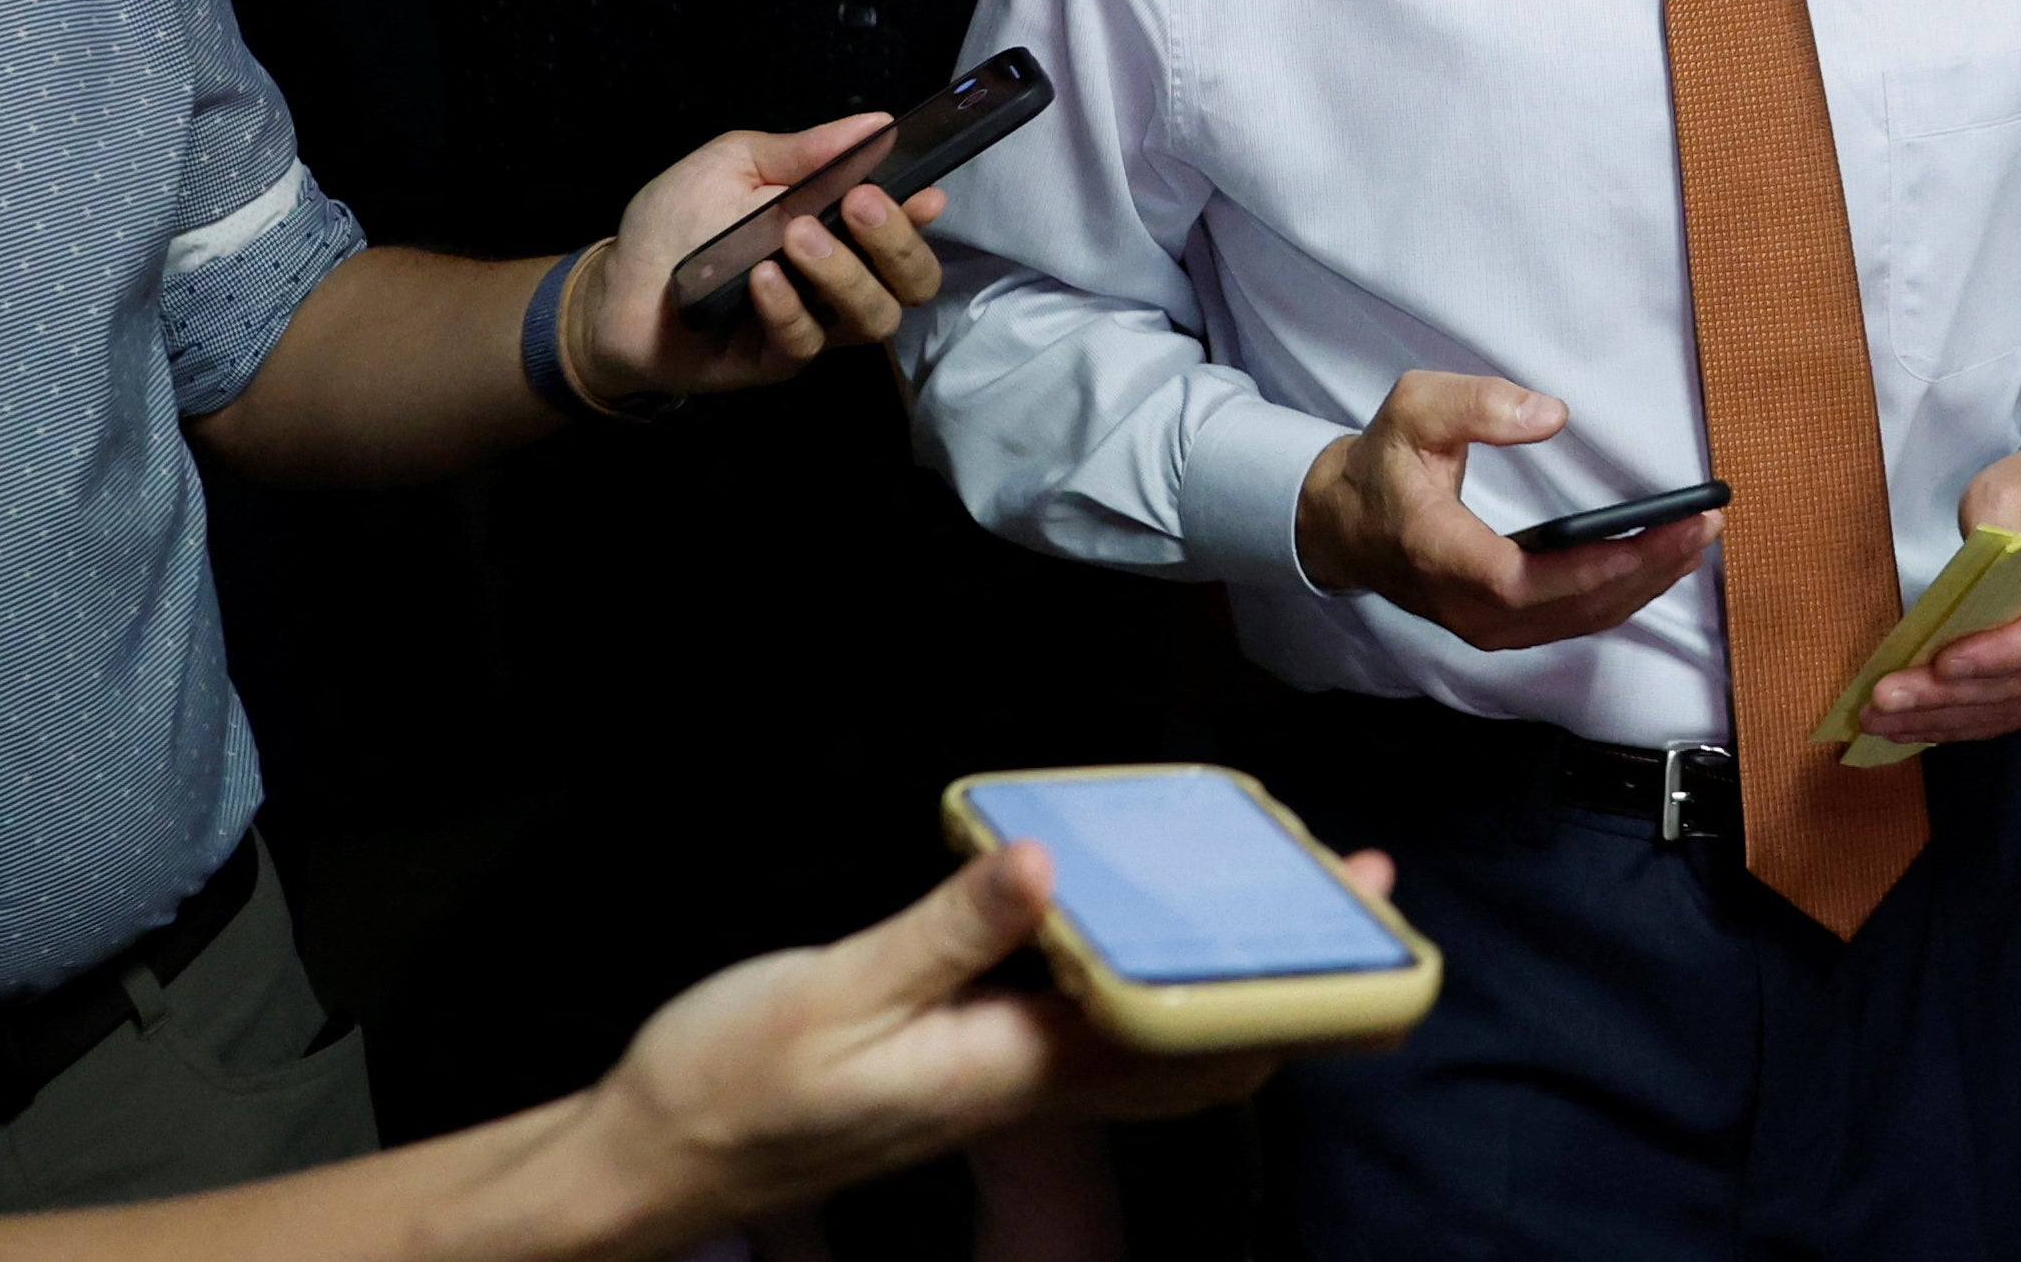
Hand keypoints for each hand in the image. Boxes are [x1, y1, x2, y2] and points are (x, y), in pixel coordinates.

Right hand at [572, 836, 1402, 1236]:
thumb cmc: (734, 1079)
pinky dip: (1143, 970)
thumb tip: (1050, 865)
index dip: (1288, 988)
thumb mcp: (837, 988)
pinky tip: (1141, 915)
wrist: (659, 1155)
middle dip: (1291, 975)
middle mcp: (1028, 1080)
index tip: (1361, 921)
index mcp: (1014, 1067)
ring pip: (1153, 1034)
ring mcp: (1002, 1075)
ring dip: (1228, 971)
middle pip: (1196, 1042)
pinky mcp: (970, 1061)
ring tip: (1283, 892)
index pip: (1187, 1035)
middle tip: (1359, 889)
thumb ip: (948, 930)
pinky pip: (1090, 1020)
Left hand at [587, 112, 948, 393]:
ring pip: (873, 318)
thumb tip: (877, 124)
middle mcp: (840, 282)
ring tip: (797, 238)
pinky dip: (788, 307)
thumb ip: (804, 151)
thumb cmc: (679, 220)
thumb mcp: (735, 163)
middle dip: (897, 243)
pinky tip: (762, 279)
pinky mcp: (776, 360)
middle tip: (860, 204)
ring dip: (846, 274)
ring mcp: (814, 324)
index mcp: (841, 231)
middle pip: (912, 282)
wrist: (615, 286)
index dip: (923, 217)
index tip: (923, 193)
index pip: (908, 232)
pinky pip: (806, 342)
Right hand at [1293, 372, 1723, 650]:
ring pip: (1581, 618)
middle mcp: (1468, 607)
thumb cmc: (1383, 464)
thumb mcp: (1412, 410)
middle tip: (1704, 524)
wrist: (1346, 526)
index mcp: (1441, 555)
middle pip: (1570, 607)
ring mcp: (1488, 625)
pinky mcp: (1505, 625)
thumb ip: (1475, 404)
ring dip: (1645, 583)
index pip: (1523, 582)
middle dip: (1645, 569)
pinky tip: (1660, 560)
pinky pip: (1576, 617)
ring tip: (1698, 538)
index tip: (1652, 539)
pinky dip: (1624, 591)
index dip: (1591, 568)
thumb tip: (1550, 414)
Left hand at [1857, 435, 2020, 745]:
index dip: (1997, 655)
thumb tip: (1966, 580)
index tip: (1941, 662)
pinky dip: (1960, 723)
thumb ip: (1993, 526)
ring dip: (1945, 719)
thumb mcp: (2009, 488)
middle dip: (1950, 695)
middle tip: (1885, 699)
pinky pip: (2011, 713)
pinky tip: (1912, 726)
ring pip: (2014, 706)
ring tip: (1881, 720)